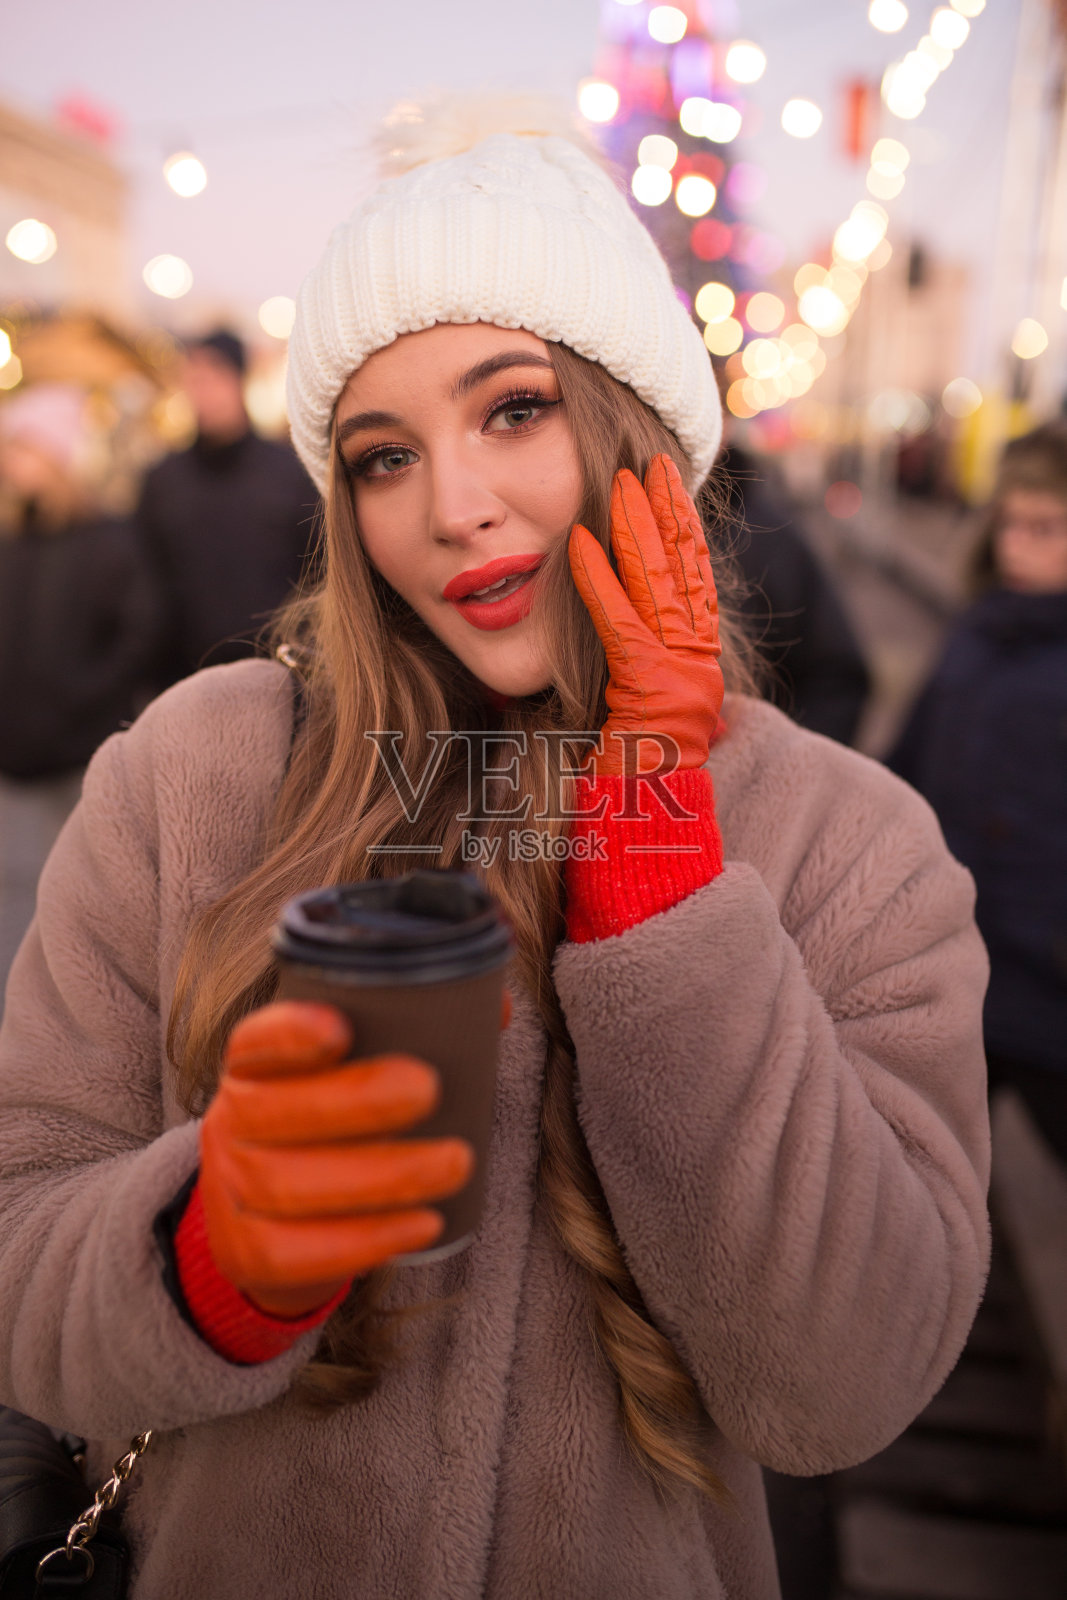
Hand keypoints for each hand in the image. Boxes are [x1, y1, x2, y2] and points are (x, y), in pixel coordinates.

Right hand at [199, 1001, 474, 1318]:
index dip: (289, 1034)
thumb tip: (500, 1007)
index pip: (254, 1042)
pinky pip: (295, 1254)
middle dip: (354, 1101)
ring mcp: (231, 1193)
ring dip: (381, 1177)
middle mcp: (230, 1123)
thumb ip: (419, 1027)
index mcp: (251, 1067)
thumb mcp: (354, 1073)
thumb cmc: (331, 1126)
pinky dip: (363, 1241)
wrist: (269, 1222)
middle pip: (275, 1113)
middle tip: (429, 1090)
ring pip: (288, 1187)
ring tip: (456, 1162)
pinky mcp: (247, 1254)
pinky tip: (423, 1224)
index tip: (341, 1027)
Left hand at [568, 454, 723, 774]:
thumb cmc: (632, 795)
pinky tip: (578, 540)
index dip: (683, 531)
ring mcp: (682, 678)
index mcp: (697, 671)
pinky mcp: (652, 691)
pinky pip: (622, 624)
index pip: (694, 584)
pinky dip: (599, 581)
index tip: (667, 488)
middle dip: (669, 512)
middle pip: (687, 572)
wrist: (647, 838)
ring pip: (662, 586)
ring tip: (622, 480)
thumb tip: (607, 658)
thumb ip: (633, 686)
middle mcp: (700, 668)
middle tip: (651, 462)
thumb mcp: (634, 725)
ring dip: (639, 528)